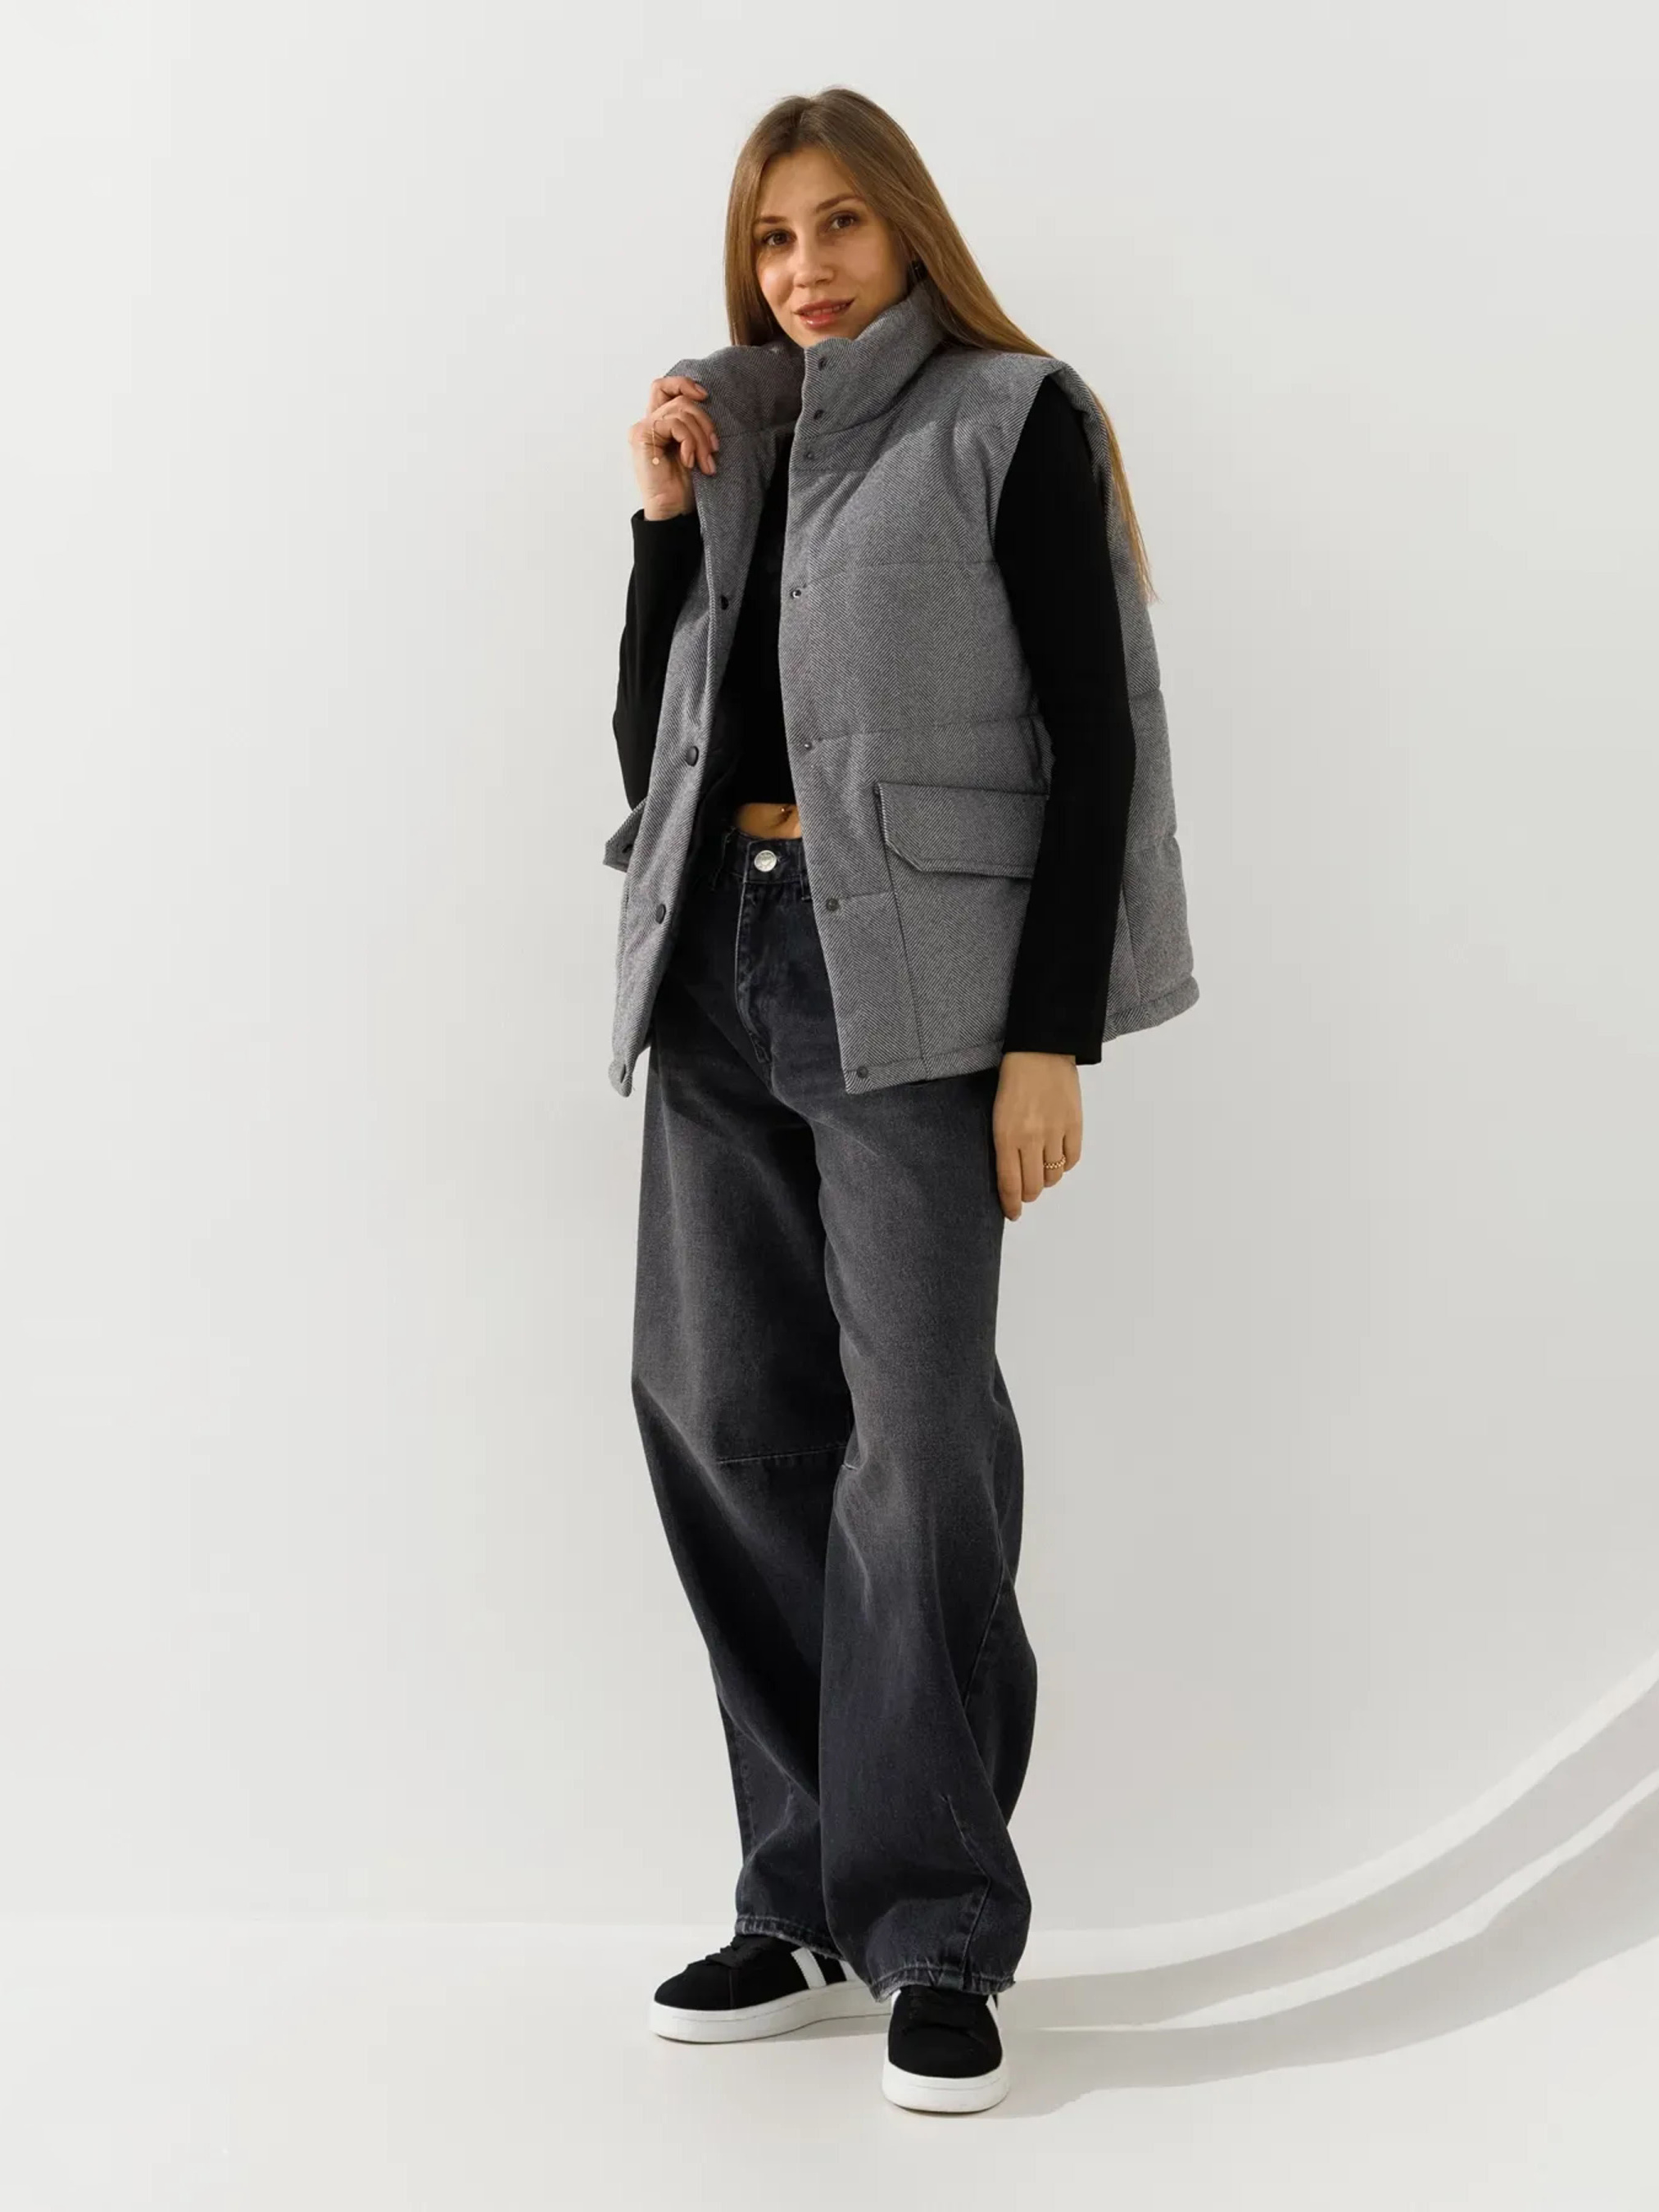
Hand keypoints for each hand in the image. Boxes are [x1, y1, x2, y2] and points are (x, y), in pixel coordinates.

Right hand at [628, 375, 719, 520]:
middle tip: (715, 449)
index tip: (705, 396)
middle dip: (705, 423)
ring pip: (680, 412)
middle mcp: (648, 422)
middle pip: (681, 400)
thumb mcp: (695, 447)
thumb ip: (693, 424)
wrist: (673, 511)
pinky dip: (688, 441)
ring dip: (700, 438)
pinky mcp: (641, 436)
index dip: (683, 383)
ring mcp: (643, 428)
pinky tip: (689, 461)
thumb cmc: (685, 485)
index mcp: (660, 422)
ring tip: (706, 462)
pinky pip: (674, 424)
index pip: (664, 386)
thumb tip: (705, 400)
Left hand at [992, 1052, 1081, 1220]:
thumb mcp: (997, 1113)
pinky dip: (1065, 1165)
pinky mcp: (1075, 1124)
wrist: (1040, 1050)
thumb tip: (1011, 1173)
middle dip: (1028, 1195)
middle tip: (1025, 1190)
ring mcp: (1055, 1132)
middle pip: (1033, 1185)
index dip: (1011, 1204)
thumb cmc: (1012, 1079)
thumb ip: (1003, 1144)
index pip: (1010, 1183)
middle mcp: (1031, 1138)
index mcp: (1006, 1135)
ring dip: (1046, 1179)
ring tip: (1041, 1170)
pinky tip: (1057, 1157)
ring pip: (1053, 1175)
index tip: (1012, 1214)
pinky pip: (1072, 1159)